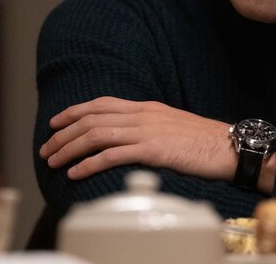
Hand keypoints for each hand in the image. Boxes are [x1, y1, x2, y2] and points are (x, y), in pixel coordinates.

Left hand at [39, 97, 236, 181]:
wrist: (229, 147)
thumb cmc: (204, 141)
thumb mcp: (172, 126)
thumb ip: (149, 126)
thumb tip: (129, 137)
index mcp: (147, 107)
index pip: (102, 103)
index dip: (74, 111)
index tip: (55, 123)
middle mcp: (143, 114)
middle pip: (92, 118)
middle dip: (64, 133)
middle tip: (47, 148)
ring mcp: (147, 130)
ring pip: (96, 134)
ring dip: (69, 148)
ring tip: (53, 161)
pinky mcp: (153, 149)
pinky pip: (112, 155)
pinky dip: (89, 163)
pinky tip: (76, 172)